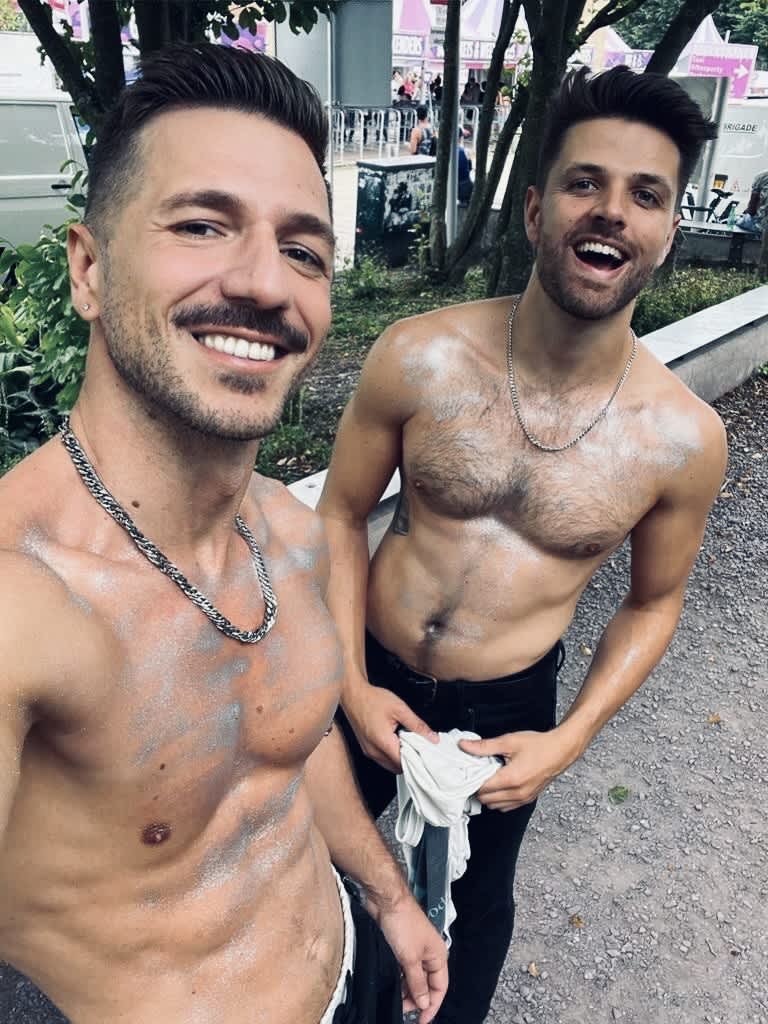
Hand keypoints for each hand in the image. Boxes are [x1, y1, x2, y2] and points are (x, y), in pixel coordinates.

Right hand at [344, 682, 436, 772]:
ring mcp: (368, 751)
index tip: (427, 754)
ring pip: (390, 764)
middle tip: (419, 747)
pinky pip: (382, 758)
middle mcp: (374, 751)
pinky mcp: (366, 748)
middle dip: (410, 760)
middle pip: (397, 767)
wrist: (353, 694)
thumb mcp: (400, 709)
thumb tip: (432, 738)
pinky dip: (392, 754)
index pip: (404, 763)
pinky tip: (397, 741)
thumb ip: (417, 725)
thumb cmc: (372, 699)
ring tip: (408, 742)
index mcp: (383, 743)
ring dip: (400, 757)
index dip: (417, 760)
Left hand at [374, 894, 448, 1023]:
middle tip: (403, 1011)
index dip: (432, 1006)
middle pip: (427, 984)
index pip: (440, 988)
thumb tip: (424, 1003)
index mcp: (438, 956)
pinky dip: (400, 978)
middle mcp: (430, 954)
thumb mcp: (410, 958)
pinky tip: (392, 985)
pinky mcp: (403, 946)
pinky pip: (405, 969)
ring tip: (397, 1000)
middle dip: (417, 999)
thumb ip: (417, 982)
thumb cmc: (403, 924)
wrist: (386, 901)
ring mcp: (416, 950)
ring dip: (408, 989)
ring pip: (415, 977)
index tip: (421, 1021)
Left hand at [459, 728, 575, 811]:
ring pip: (495, 806)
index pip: (481, 789)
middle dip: (478, 787)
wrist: (561, 750)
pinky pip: (507, 807)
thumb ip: (484, 746)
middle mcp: (517, 793)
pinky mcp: (528, 799)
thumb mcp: (508, 741)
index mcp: (511, 779)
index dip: (471, 780)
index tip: (468, 771)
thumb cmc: (538, 745)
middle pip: (486, 799)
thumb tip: (464, 745)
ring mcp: (523, 798)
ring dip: (489, 795)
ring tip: (489, 777)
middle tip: (477, 773)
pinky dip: (499, 799)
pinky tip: (500, 784)